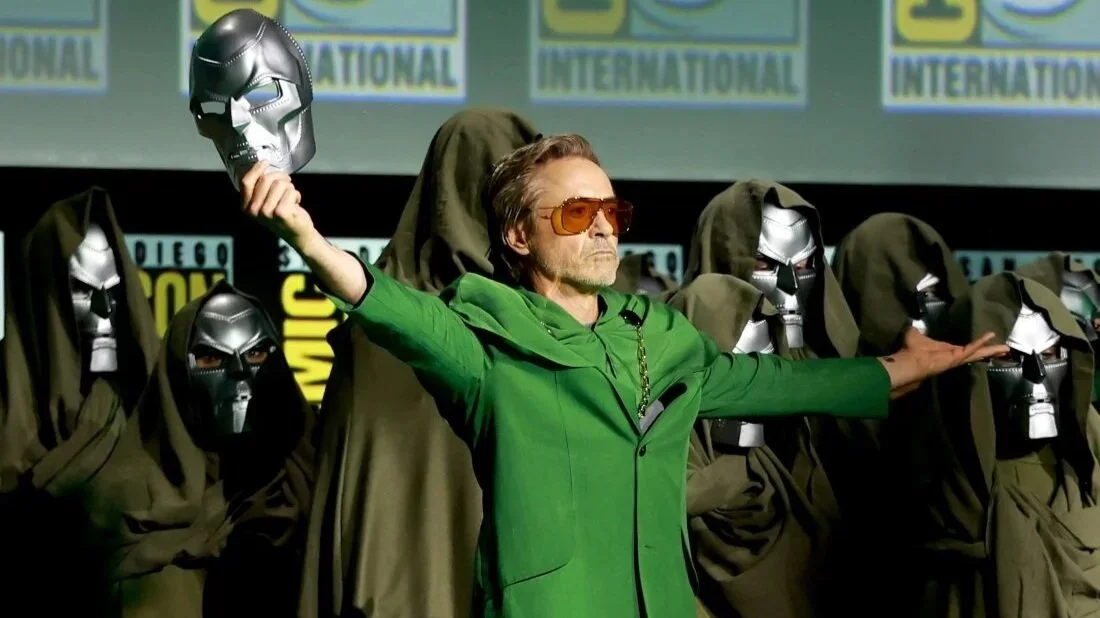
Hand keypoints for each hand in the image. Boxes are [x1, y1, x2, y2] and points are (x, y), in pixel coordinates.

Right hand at [240, 161, 316, 247]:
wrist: (297, 233)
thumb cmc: (283, 215)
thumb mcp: (265, 202)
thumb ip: (260, 188)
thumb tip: (262, 166)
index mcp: (246, 206)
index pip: (246, 182)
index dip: (256, 169)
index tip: (265, 162)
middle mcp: (254, 210)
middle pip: (265, 179)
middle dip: (280, 177)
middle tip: (287, 183)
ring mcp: (266, 212)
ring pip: (279, 184)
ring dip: (289, 187)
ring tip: (290, 197)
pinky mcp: (281, 212)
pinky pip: (290, 191)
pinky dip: (296, 194)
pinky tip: (295, 204)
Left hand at [879, 327, 1008, 398]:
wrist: (908, 362)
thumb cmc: (911, 350)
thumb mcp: (915, 335)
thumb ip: (917, 329)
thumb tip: (912, 321)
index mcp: (948, 350)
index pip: (967, 348)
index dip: (978, 345)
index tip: (988, 342)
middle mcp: (955, 355)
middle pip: (977, 352)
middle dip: (991, 350)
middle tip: (1005, 348)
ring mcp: (957, 358)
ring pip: (978, 353)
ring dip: (991, 350)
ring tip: (1005, 348)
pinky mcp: (956, 357)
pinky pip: (970, 349)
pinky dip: (979, 343)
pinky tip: (990, 337)